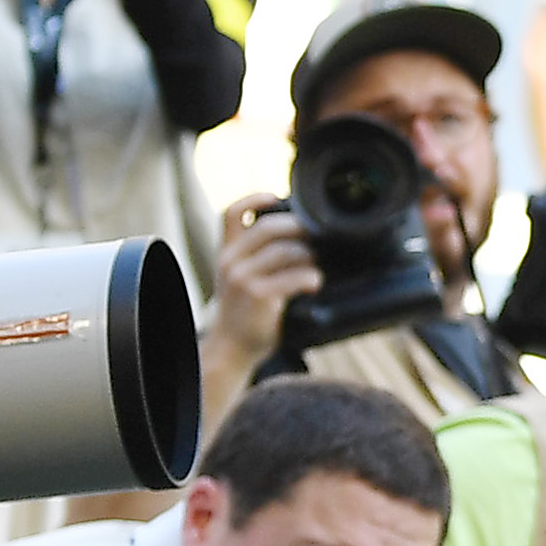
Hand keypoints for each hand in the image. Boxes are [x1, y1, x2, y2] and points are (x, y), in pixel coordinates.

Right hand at [211, 197, 319, 365]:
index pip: (232, 213)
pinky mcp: (257, 296)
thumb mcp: (240, 277)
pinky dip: (311, 277)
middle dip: (299, 227)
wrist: (231, 348)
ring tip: (316, 266)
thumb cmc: (245, 312)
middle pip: (269, 227)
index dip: (254, 199)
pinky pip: (294, 277)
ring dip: (309, 255)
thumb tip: (300, 234)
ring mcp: (243, 278)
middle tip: (318, 236)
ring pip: (286, 250)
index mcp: (227, 252)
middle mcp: (231, 261)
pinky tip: (314, 284)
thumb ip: (257, 255)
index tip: (276, 197)